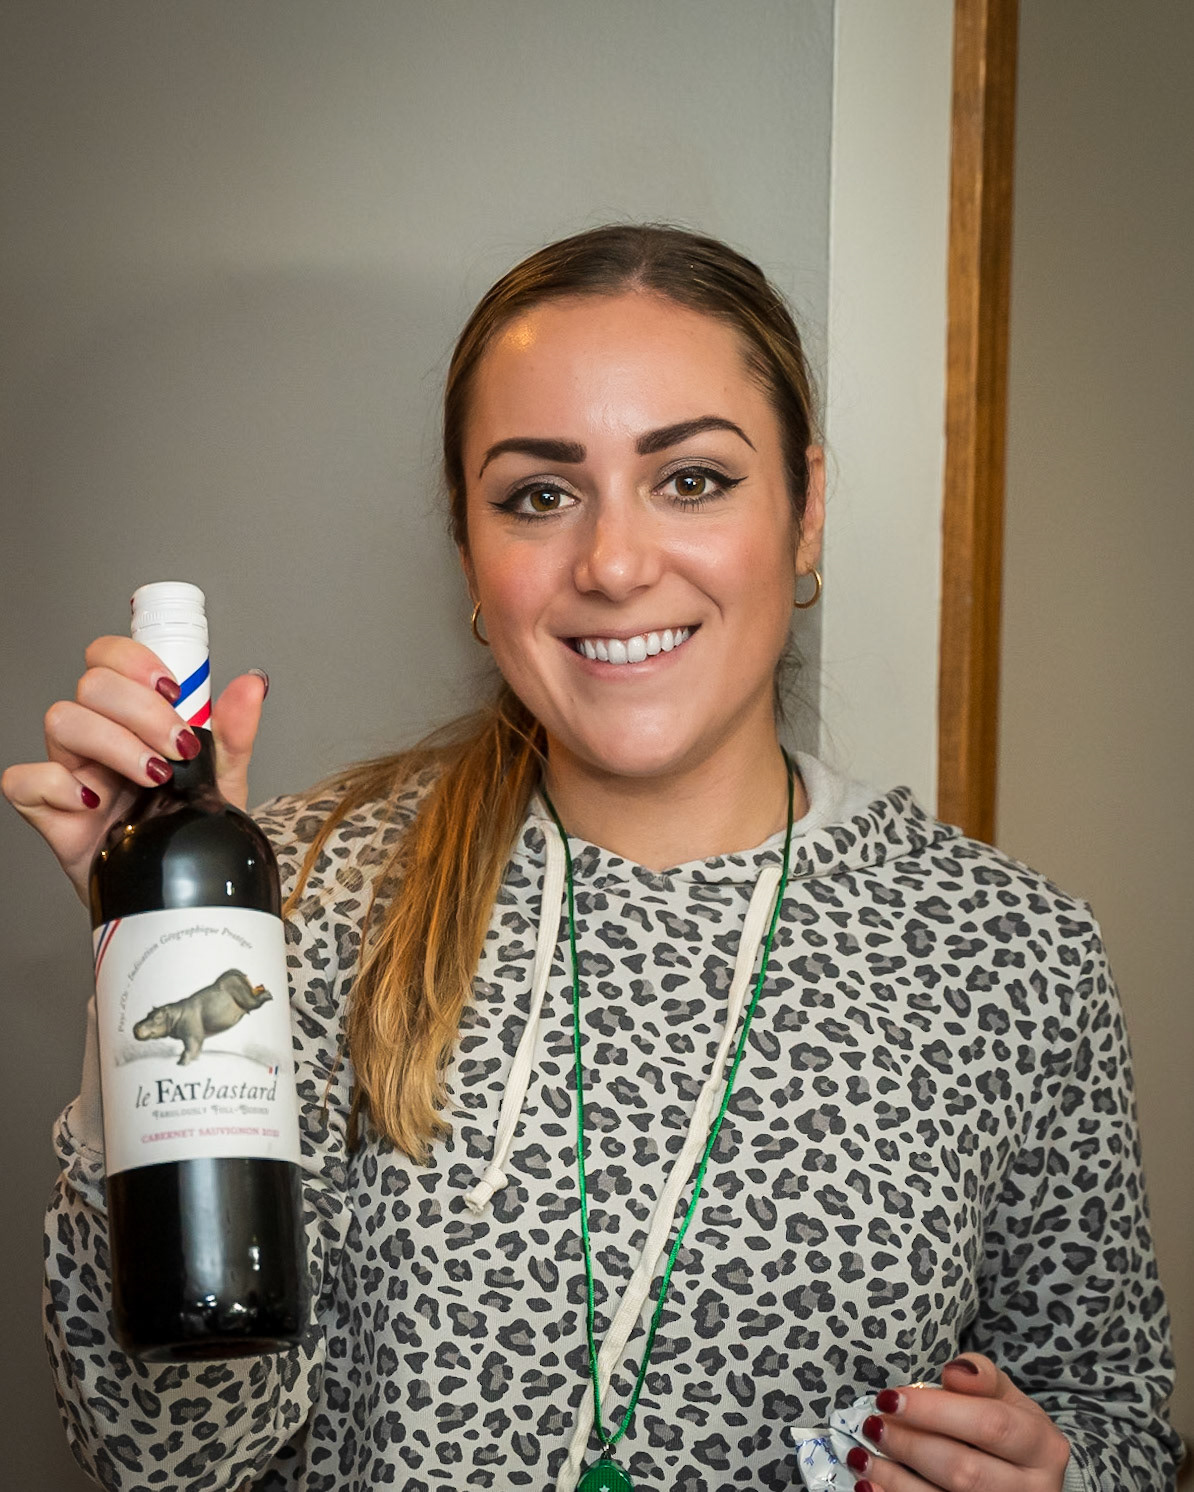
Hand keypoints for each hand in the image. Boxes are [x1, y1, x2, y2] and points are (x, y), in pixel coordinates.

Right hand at [2, 635, 266, 904]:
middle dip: (142, 710)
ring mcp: (70, 772)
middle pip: (91, 685)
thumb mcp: (223, 780)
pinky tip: (95, 804)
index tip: (174, 691)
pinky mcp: (49, 812)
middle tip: (178, 749)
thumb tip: (251, 686)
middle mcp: (95, 738)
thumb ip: (234, 733)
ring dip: (114, 744)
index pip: (108, 658)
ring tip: (153, 777)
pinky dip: (57, 786)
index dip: (134, 661)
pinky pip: (24, 781)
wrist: (176, 888)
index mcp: (129, 718)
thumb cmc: (187, 829)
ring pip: (61, 721)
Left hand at [846, 1353, 1070, 1491]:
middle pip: (964, 1471)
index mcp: (1043, 1447)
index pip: (990, 1425)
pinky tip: (868, 1486)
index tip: (890, 1398)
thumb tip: (953, 1373)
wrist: (1026, 1481)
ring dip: (894, 1480)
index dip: (936, 1411)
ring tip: (860, 1456)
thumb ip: (981, 1378)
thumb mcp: (1006, 1397)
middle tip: (873, 1425)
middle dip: (910, 1446)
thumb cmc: (1008, 1433)